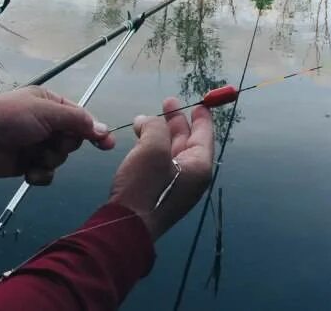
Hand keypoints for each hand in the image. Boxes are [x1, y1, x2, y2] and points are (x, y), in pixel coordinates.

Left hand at [0, 86, 113, 183]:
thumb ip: (78, 121)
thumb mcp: (47, 112)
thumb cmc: (12, 118)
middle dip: (62, 145)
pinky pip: (46, 173)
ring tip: (32, 155)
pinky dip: (39, 174)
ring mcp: (36, 144)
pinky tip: (28, 171)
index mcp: (50, 104)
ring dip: (48, 159)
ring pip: (60, 158)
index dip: (94, 131)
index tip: (107, 144)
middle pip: (72, 140)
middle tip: (49, 142)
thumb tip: (104, 130)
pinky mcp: (28, 164)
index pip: (80, 118)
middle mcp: (45, 123)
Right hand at [109, 97, 213, 240]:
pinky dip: (150, 148)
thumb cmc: (145, 187)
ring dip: (159, 133)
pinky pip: (159, 163)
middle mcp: (191, 177)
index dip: (201, 117)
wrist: (125, 228)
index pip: (204, 135)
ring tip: (143, 120)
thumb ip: (155, 127)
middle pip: (187, 142)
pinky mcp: (158, 192)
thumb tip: (148, 121)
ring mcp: (174, 186)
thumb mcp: (152, 149)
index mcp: (199, 166)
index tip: (199, 103)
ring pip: (170, 151)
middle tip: (167, 103)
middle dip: (176, 121)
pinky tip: (138, 140)